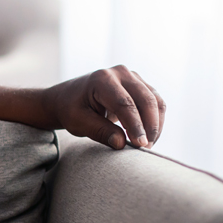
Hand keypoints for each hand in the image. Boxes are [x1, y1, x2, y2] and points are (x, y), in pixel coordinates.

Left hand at [42, 65, 165, 148]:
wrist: (67, 98)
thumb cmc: (71, 110)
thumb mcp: (78, 122)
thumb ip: (99, 131)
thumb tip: (121, 144)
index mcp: (102, 79)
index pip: (125, 104)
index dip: (135, 125)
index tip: (140, 145)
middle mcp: (120, 73)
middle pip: (145, 100)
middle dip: (149, 126)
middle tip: (146, 149)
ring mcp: (132, 76)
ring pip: (155, 101)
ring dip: (155, 124)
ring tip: (147, 145)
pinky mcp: (140, 84)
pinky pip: (155, 102)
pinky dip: (155, 120)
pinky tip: (148, 136)